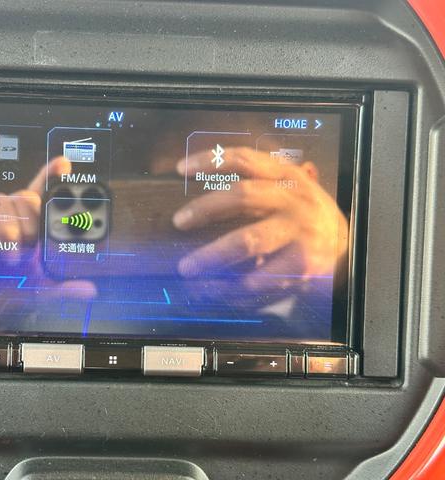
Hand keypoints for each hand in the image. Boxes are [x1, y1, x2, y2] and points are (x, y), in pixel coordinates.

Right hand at [0, 156, 95, 330]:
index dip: (50, 176)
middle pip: (23, 197)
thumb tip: (91, 290)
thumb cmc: (2, 291)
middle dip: (31, 222)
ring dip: (8, 230)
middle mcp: (4, 219)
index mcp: (25, 227)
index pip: (38, 195)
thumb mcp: (37, 291)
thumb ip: (62, 287)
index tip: (64, 164)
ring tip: (8, 258)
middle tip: (27, 250)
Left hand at [173, 147, 347, 291]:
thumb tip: (198, 201)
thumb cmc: (302, 216)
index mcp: (284, 175)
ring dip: (213, 254)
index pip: (245, 159)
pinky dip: (234, 286)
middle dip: (205, 209)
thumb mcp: (285, 190)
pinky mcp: (303, 263)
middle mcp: (293, 198)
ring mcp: (299, 231)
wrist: (345, 244)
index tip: (181, 168)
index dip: (211, 160)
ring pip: (248, 240)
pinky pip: (261, 276)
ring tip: (187, 267)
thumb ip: (252, 186)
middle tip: (179, 222)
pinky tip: (215, 290)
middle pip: (242, 196)